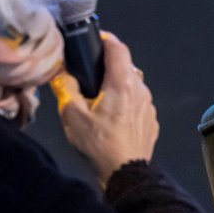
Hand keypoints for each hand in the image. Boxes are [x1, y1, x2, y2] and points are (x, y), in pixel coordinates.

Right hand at [50, 32, 159, 185]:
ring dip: (117, 86)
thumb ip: (66, 88)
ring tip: (98, 100)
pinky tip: (112, 118)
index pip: (118, 48)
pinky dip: (126, 103)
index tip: (95, 39)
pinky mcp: (151, 120)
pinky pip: (138, 102)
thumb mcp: (72, 116)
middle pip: (125, 66)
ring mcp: (149, 105)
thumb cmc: (98, 144)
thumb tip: (62, 74)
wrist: (125, 173)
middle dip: (108, 66)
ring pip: (133, 85)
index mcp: (122, 83)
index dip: (106, 39)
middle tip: (89, 75)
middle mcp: (141, 89)